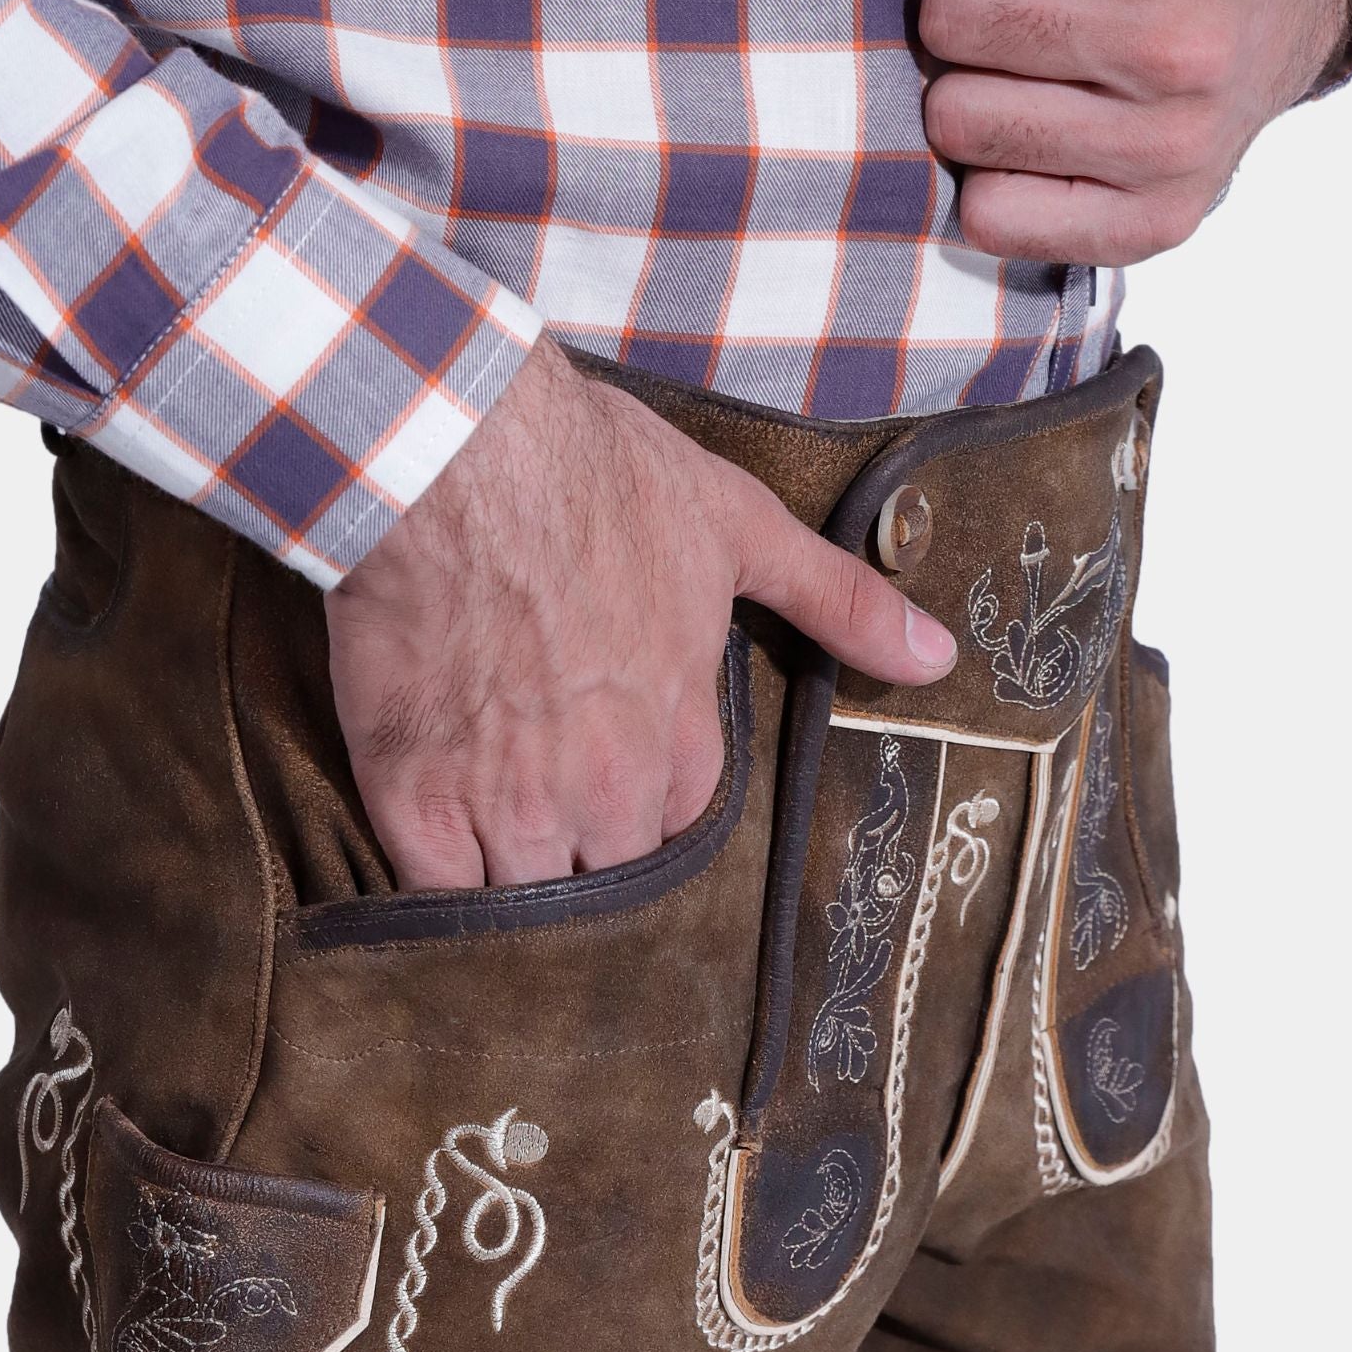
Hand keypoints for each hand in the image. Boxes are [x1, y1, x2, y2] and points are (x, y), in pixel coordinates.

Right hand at [326, 339, 954, 888]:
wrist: (455, 453)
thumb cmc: (593, 476)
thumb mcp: (737, 524)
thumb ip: (836, 600)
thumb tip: (936, 656)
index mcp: (683, 735)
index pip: (683, 826)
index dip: (648, 796)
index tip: (612, 760)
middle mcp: (605, 788)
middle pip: (606, 876)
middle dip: (584, 847)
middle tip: (539, 787)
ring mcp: (508, 802)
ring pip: (526, 898)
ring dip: (511, 873)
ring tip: (482, 822)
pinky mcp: (414, 798)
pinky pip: (436, 893)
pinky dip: (436, 881)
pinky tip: (430, 838)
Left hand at [895, 0, 1351, 265]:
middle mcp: (1183, 48)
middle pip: (955, 24)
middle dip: (965, 0)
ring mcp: (1171, 148)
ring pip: (959, 121)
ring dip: (969, 87)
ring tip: (1028, 64)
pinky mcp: (1155, 221)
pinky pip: (993, 217)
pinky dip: (992, 178)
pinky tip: (1037, 134)